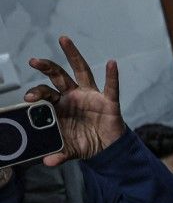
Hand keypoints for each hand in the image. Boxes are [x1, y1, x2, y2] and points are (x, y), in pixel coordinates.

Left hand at [24, 36, 125, 165]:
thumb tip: (47, 162)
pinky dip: (112, 75)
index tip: (29, 99)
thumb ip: (59, 154)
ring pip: (81, 71)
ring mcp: (91, 96)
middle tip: (33, 61)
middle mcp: (74, 95)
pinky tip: (112, 63)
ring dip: (73, 55)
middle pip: (59, 76)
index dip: (37, 94)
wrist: (108, 150)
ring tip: (63, 40)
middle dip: (46, 67)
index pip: (47, 94)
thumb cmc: (86, 143)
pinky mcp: (109, 102)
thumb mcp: (70, 149)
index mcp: (61, 105)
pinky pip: (111, 87)